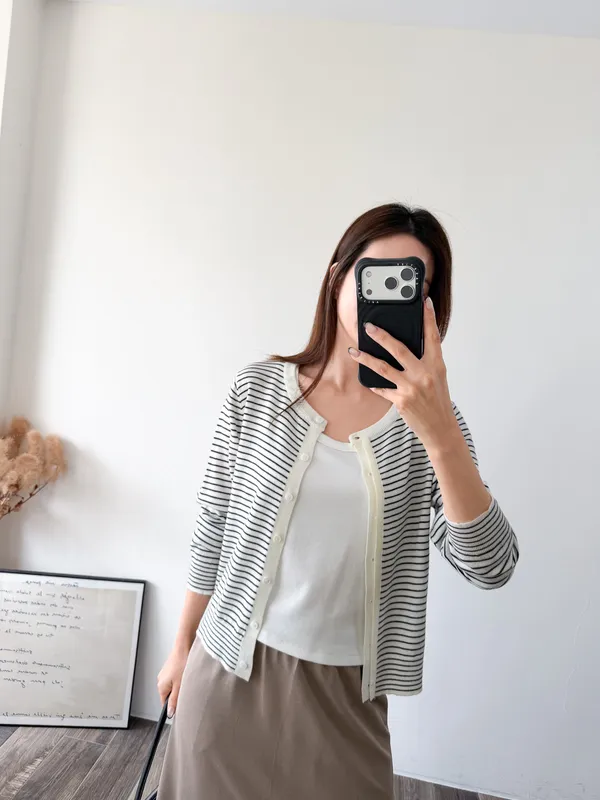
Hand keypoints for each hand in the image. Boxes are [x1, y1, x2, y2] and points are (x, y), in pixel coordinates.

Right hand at [157, 647, 188, 717]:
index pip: (164, 704)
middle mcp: (161, 680)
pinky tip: (186, 673)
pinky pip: (175, 678)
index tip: (181, 706)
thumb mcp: (179, 686)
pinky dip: (181, 678)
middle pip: (169, 695)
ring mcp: (165, 673)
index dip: (173, 707)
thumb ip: (174, 700)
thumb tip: (170, 712)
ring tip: (187, 679)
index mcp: (161, 686)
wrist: (184, 646)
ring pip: (173, 686)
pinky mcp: (171, 668)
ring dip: (180, 686)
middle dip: (178, 695)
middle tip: (186, 690)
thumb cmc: (182, 662)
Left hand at [349, 297, 459, 453]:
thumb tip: (408, 348)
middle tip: (369, 327)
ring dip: (365, 358)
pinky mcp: (401, 400)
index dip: (429, 319)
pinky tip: (365, 379)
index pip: (432, 337)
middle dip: (382, 336)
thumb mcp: (437, 377)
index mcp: (436, 365)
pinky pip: (382, 388)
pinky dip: (373, 384)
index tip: (424, 303)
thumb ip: (425, 362)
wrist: (440, 427)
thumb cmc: (438, 401)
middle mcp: (423, 374)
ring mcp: (411, 387)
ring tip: (353, 351)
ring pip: (383, 368)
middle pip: (399, 349)